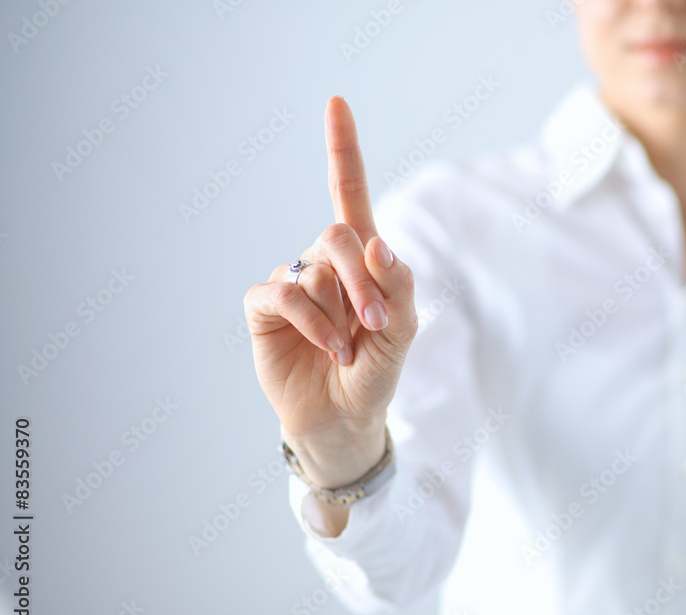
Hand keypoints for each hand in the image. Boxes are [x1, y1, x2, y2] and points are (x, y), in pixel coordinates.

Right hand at [243, 97, 417, 487]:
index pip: (348, 194)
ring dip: (341, 308)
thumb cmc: (376, 372)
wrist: (345, 420)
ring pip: (314, 267)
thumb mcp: (401, 330)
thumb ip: (397, 285)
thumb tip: (377, 241)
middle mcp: (323, 263)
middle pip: (339, 234)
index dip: (342, 149)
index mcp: (360, 259)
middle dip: (363, 275)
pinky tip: (330, 345)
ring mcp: (293, 283)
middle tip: (377, 320)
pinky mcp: (265, 310)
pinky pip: (283, 292)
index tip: (335, 102)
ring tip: (352, 346)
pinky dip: (311, 318)